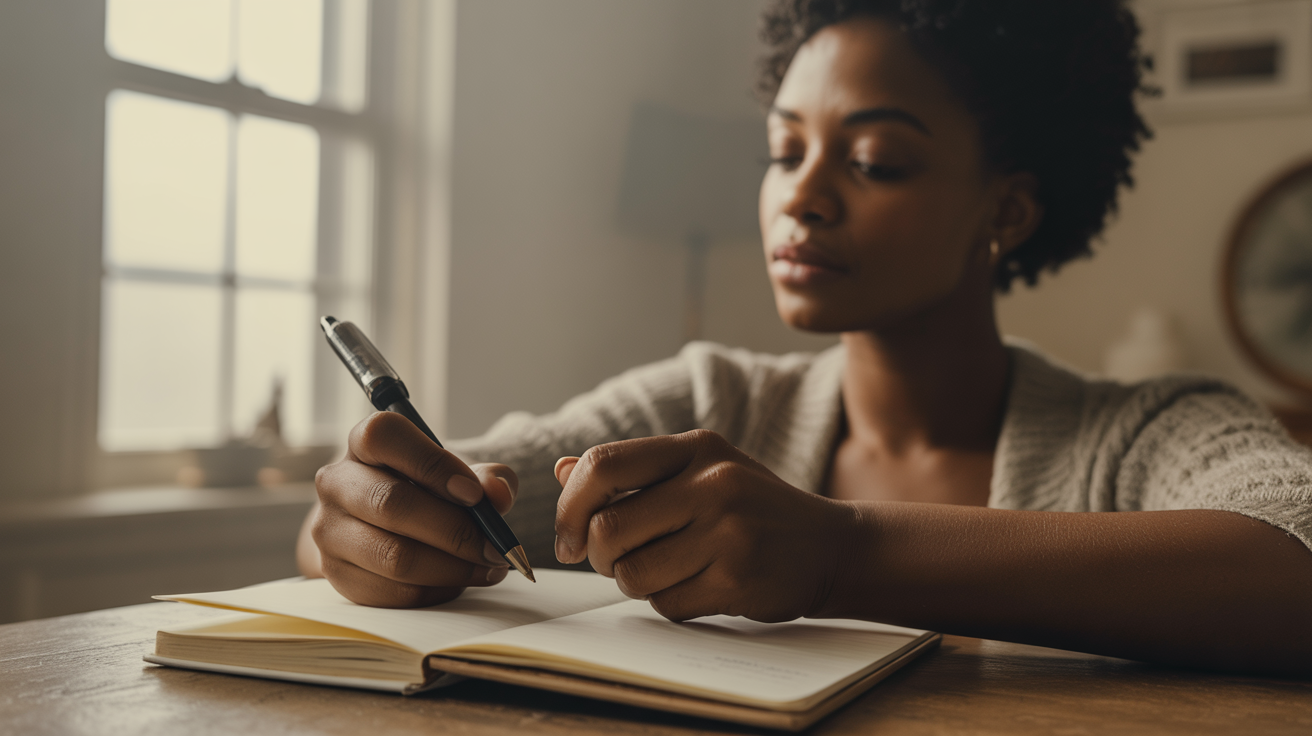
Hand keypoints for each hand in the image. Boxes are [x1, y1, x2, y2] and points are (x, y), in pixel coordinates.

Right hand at [312, 411, 516, 607]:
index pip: (385, 437)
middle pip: (392, 504)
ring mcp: (329, 531)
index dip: (433, 465)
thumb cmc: (428, 491)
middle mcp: (337, 482)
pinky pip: (393, 591)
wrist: (384, 526)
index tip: (475, 495)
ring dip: (452, 568)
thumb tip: (498, 493)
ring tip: (487, 566)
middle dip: (454, 530)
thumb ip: (487, 478)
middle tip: (494, 546)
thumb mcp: (459, 474)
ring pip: (394, 556)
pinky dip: (436, 590)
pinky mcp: (336, 574)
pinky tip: (460, 580)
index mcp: (365, 441)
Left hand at [554, 429, 859, 622]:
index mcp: (697, 449)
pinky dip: (671, 603)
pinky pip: (667, 605)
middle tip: (621, 561)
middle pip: (609, 529)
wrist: (832, 546)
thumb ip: (634, 473)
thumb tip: (561, 471)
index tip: (572, 537)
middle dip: (602, 556)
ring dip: (637, 583)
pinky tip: (701, 586)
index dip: (571, 506)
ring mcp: (728, 532)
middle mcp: (712, 483)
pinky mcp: (738, 579)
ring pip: (633, 574)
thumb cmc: (754, 508)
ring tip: (670, 571)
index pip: (603, 464)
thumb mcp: (702, 472)